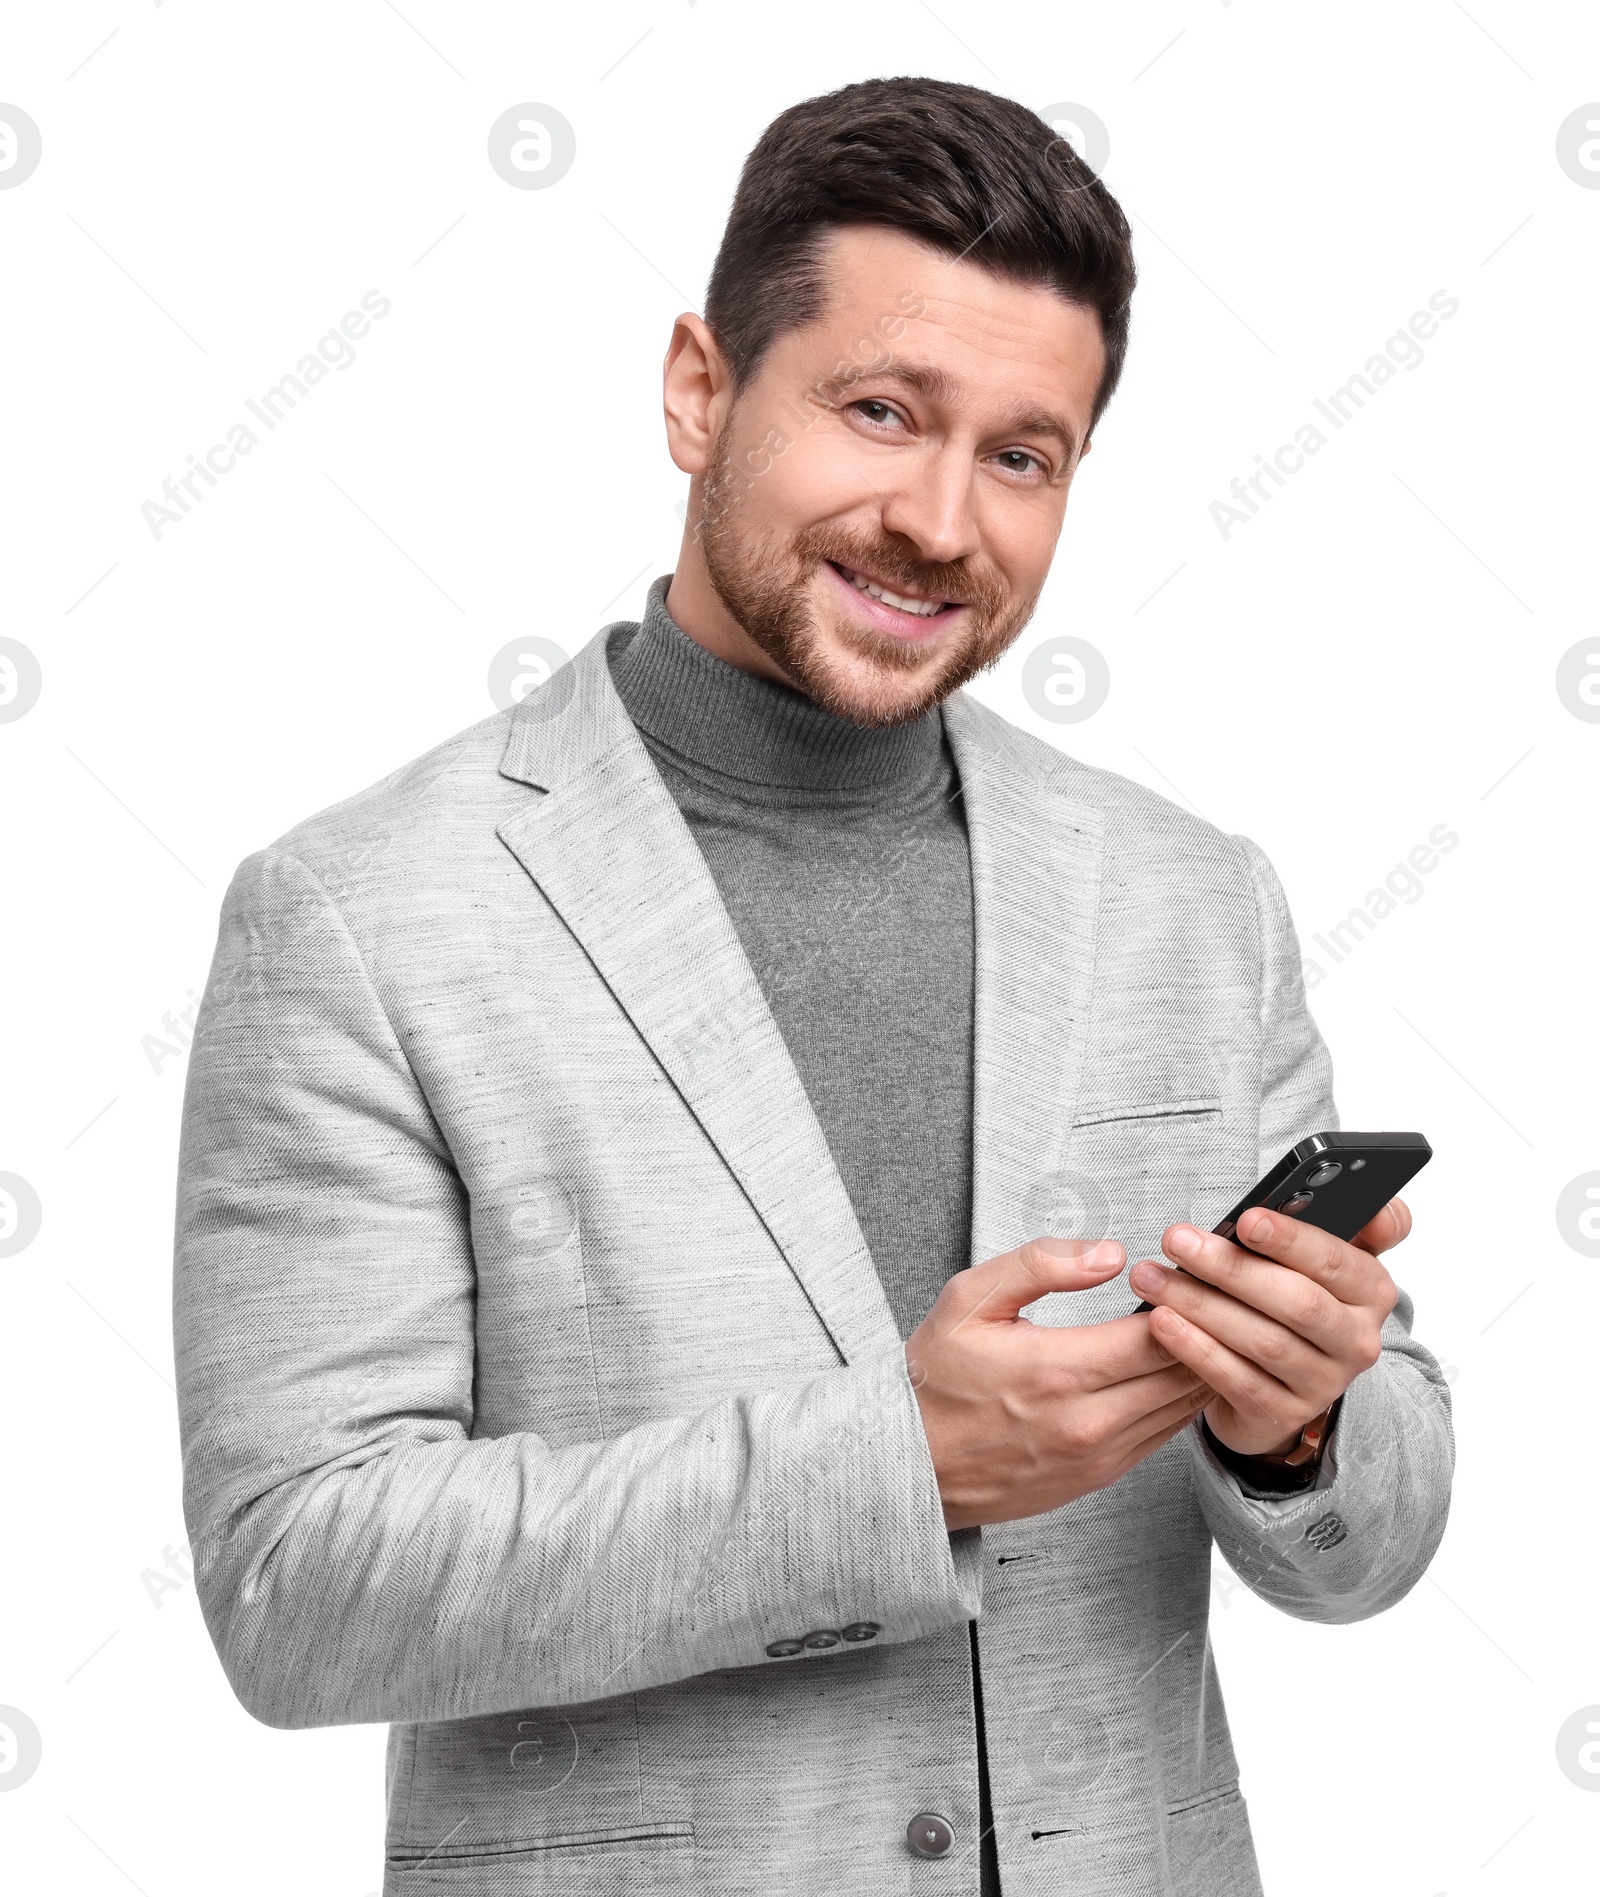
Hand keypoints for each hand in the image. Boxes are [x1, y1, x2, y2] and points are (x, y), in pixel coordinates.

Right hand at [906, 1236, 1215, 1530]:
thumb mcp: (969, 1300)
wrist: (912, 1463)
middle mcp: (1088, 1421)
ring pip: (1184, 1407)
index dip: (1184, 1299)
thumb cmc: (935, 1380)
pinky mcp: (1101, 1476)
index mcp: (1058, 1370)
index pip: (1160, 1334)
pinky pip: (1166, 1435)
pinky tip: (1181, 1370)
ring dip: (1202, 1366)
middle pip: (1184, 1372)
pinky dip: (1181, 1400)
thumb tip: (1109, 1254)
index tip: (1183, 1273)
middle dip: (1205, 1329)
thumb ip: (1040, 1264)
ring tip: (1206, 1327)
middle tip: (1210, 1295)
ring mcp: (1099, 1455)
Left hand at [1127, 1199, 1409, 1457]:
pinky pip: (1237, 1380)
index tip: (1246, 1218)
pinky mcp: (1285, 1414)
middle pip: (1297, 1301)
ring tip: (1151, 1278)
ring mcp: (1325, 1382)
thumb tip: (1369, 1205)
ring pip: (1262, 1340)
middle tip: (1176, 1240)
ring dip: (1200, 1304)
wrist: (1285, 1382)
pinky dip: (1195, 1349)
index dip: (1294, 1239)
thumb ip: (1339, 1223)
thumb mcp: (1319, 1259)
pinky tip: (1161, 1323)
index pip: (1339, 1260)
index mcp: (1371, 1290)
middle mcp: (1357, 1340)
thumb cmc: (1291, 1300)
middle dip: (1230, 1267)